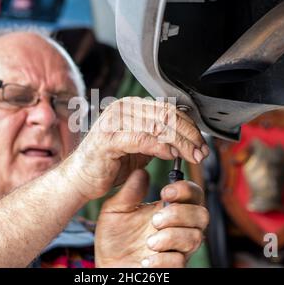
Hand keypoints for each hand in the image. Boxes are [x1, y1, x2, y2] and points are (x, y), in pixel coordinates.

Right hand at [62, 97, 208, 200]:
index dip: (189, 126)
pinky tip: (172, 155)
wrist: (81, 178)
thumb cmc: (110, 163)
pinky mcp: (108, 138)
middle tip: (201, 152)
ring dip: (180, 142)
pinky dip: (160, 146)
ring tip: (192, 156)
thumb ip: (159, 138)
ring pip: (157, 125)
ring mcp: (114, 121)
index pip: (168, 109)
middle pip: (166, 115)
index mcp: (131, 107)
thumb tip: (188, 138)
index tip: (202, 143)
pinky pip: (141, 139)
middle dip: (189, 134)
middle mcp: (122, 109)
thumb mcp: (140, 147)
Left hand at [94, 169, 208, 267]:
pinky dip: (163, 260)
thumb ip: (129, 192)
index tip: (165, 192)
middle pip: (202, 215)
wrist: (108, 266)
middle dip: (180, 214)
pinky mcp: (172, 267)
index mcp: (168, 208)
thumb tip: (141, 172)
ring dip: (172, 237)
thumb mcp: (115, 210)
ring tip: (148, 242)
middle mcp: (178, 227)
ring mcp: (177, 248)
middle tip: (156, 220)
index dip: (185, 189)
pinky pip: (180, 262)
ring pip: (195, 238)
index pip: (192, 193)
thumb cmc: (115, 237)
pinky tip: (146, 259)